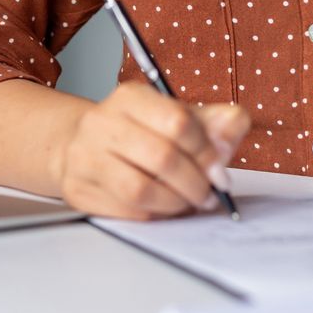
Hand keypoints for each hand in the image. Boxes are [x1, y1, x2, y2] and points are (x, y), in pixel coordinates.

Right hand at [51, 82, 249, 219]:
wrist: (87, 147)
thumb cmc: (141, 134)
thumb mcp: (178, 118)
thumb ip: (215, 122)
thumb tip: (234, 127)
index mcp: (131, 97)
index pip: (178, 122)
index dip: (206, 151)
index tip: (219, 169)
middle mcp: (102, 122)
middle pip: (162, 157)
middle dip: (195, 183)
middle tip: (208, 194)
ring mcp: (85, 156)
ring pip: (140, 189)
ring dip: (174, 203)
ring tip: (186, 203)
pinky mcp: (78, 189)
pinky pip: (124, 211)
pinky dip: (153, 215)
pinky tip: (162, 208)